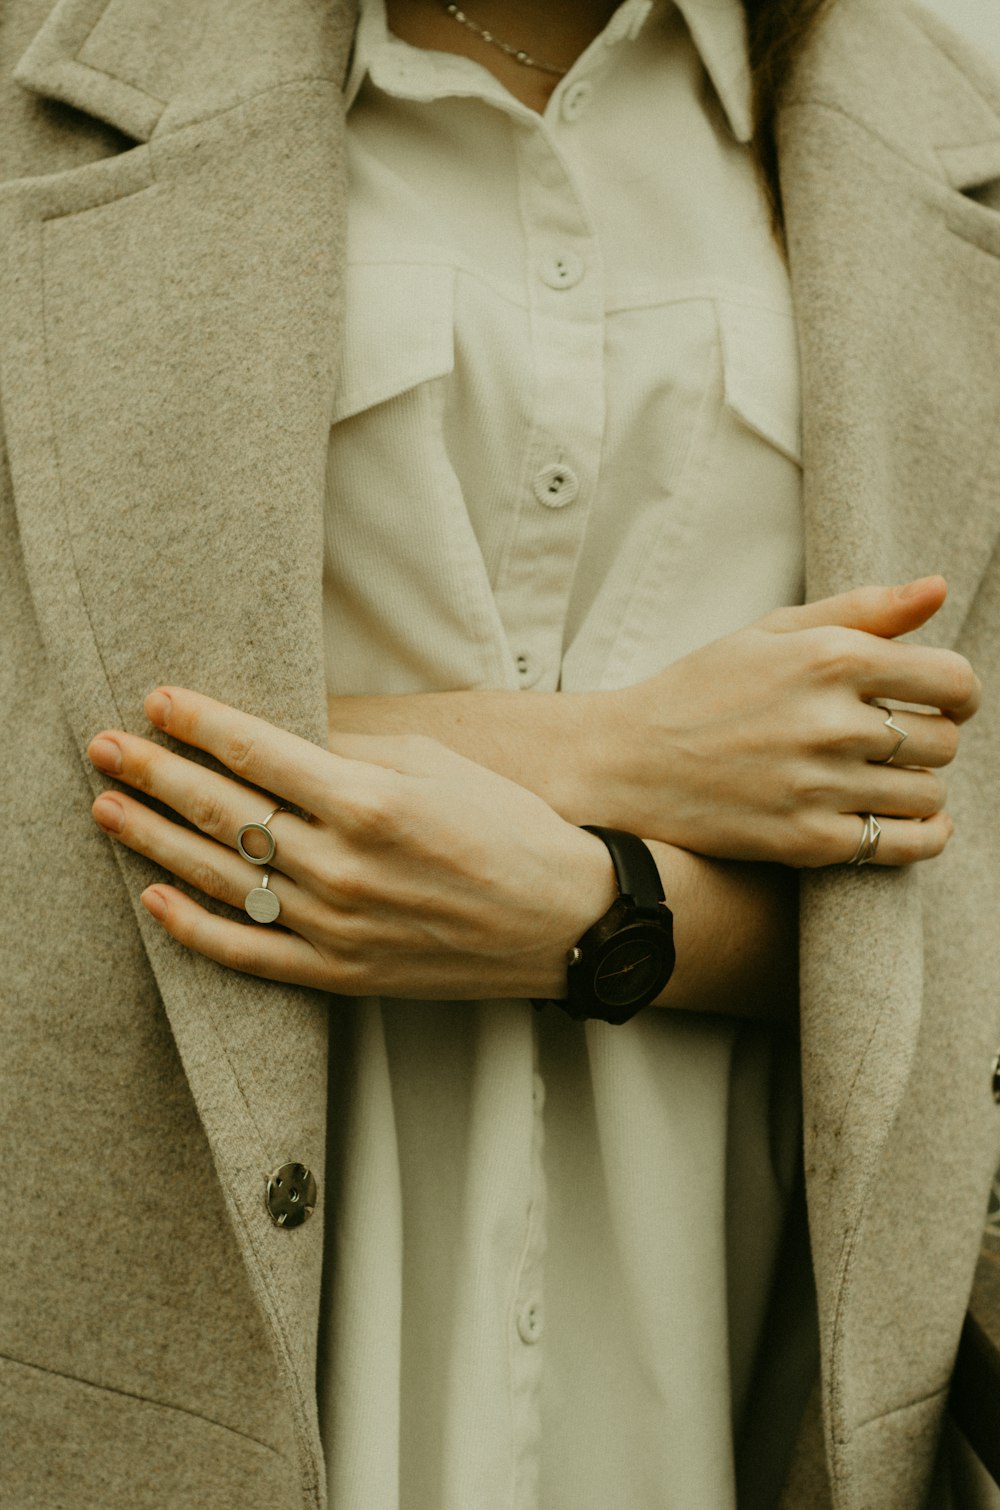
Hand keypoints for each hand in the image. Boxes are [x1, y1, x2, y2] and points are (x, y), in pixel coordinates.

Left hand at [87, 688, 614, 998]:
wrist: (563, 920)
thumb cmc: (509, 828)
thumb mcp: (437, 764)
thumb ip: (352, 749)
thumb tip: (280, 731)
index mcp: (370, 801)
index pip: (257, 753)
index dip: (198, 723)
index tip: (155, 699)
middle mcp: (343, 866)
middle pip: (224, 812)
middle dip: (155, 772)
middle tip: (104, 745)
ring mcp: (337, 927)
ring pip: (222, 878)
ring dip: (155, 840)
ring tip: (107, 807)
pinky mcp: (341, 974)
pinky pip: (249, 954)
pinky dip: (195, 928)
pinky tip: (153, 899)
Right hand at [598, 577, 977, 865]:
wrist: (628, 764)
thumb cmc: (701, 691)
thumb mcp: (772, 632)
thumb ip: (862, 609)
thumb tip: (939, 589)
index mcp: (830, 658)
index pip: (952, 681)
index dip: (958, 694)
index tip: (942, 703)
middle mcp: (832, 722)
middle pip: (943, 741)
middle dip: (930, 740)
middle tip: (894, 742)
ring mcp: (821, 786)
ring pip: (928, 795)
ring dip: (918, 789)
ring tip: (882, 780)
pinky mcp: (807, 841)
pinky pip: (903, 846)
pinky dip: (919, 837)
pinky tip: (904, 824)